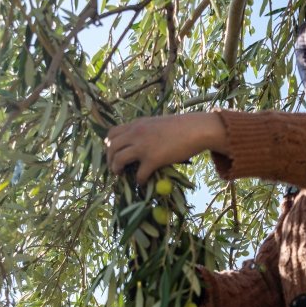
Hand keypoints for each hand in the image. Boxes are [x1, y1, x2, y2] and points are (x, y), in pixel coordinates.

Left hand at [105, 112, 228, 183]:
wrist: (195, 129)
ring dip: (116, 169)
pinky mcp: (153, 160)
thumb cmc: (180, 126)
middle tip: (115, 168)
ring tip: (121, 175)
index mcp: (136, 124)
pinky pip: (139, 174)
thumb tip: (137, 143)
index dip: (109, 145)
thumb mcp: (156, 124)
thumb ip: (143, 131)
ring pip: (118, 160)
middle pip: (111, 147)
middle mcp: (136, 134)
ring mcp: (143, 147)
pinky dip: (138, 180)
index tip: (113, 153)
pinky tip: (142, 182)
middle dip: (109, 159)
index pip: (112, 134)